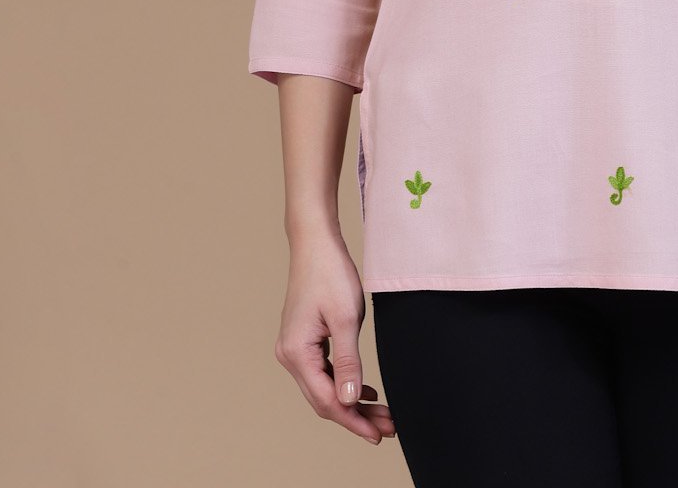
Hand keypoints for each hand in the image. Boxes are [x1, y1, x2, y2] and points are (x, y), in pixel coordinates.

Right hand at [274, 227, 395, 446]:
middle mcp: (290, 356)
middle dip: (356, 416)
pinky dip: (344, 383)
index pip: (327, 401)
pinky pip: (323, 372)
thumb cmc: (330, 273)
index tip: (378, 434)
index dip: (353, 421)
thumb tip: (350, 401)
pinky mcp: (303, 340)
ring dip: (352, 401)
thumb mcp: (346, 319)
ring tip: (381, 414)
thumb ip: (348, 362)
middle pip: (324, 399)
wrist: (316, 243)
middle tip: (387, 428)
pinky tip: (364, 390)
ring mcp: (294, 348)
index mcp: (297, 353)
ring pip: (325, 387)